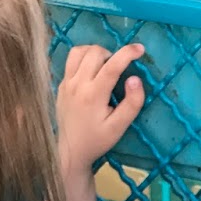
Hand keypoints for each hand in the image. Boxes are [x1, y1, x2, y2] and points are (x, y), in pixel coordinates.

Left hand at [57, 42, 145, 171]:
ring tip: (103, 66)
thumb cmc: (97, 140)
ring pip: (79, 51)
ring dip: (94, 52)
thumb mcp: (119, 128)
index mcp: (93, 95)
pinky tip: (90, 73)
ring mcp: (66, 83)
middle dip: (111, 54)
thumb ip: (131, 104)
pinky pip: (71, 61)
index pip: (112, 66)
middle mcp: (77, 84)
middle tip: (117, 69)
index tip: (140, 49)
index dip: (127, 53)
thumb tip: (136, 79)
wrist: (71, 151)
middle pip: (95, 52)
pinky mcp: (61, 84)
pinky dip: (83, 59)